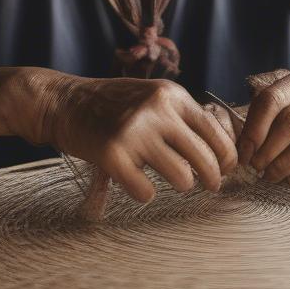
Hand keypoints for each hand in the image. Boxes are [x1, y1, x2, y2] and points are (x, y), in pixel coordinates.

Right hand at [24, 71, 237, 203]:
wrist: (62, 102)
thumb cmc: (111, 103)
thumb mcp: (151, 95)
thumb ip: (181, 116)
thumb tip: (221, 151)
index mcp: (171, 95)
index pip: (215, 131)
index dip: (227, 157)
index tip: (226, 169)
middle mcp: (156, 110)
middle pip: (204, 158)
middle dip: (213, 179)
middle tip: (209, 187)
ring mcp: (133, 133)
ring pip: (182, 178)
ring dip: (182, 185)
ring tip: (171, 181)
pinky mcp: (111, 155)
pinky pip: (146, 192)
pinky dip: (144, 193)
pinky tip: (136, 182)